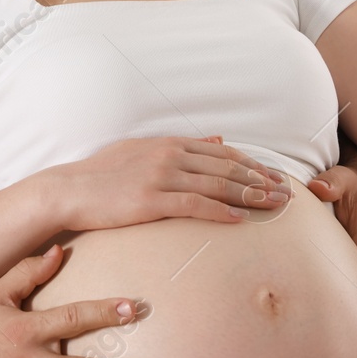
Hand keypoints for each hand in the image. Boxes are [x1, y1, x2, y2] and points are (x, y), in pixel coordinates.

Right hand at [42, 135, 291, 232]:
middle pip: (227, 168)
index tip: (275, 177)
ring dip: (250, 196)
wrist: (69, 189)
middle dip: (261, 181)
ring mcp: (161, 176)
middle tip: (287, 194)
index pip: (222, 153)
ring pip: (217, 185)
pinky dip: (220, 211)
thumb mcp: (142, 150)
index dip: (253, 165)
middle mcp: (170, 155)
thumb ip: (181, 146)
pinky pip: (194, 205)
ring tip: (274, 207)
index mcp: (169, 143)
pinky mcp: (151, 199)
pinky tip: (239, 220)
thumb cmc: (103, 174)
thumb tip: (215, 138)